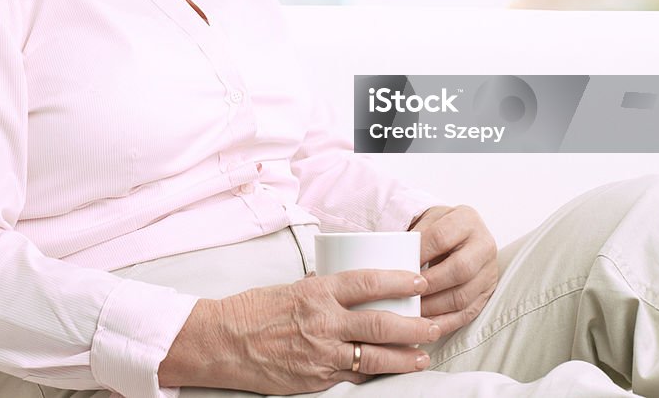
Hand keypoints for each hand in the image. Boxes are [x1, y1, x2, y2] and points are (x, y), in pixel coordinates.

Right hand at [159, 269, 438, 392]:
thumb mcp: (291, 288)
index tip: (421, 279)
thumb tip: (352, 287)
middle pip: (380, 324)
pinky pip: (353, 377)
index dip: (399, 280)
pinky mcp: (316, 379)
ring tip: (425, 355)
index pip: (367, 282)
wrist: (222, 342)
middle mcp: (323, 322)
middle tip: (437, 323)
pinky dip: (375, 374)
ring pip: (374, 357)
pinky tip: (392, 372)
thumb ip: (324, 290)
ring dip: (405, 357)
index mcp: (316, 292)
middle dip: (415, 325)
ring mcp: (320, 355)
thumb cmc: (253, 310)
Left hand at [410, 205, 498, 336]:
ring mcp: (489, 272)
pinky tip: (426, 326)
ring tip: (412, 314)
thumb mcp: (427, 222)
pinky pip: (468, 314)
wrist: (459, 235)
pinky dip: (445, 323)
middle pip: (459, 270)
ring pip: (463, 297)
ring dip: (435, 308)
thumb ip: (413, 237)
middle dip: (429, 285)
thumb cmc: (437, 230)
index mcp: (466, 220)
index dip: (419, 254)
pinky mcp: (488, 294)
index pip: (441, 237)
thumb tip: (389, 262)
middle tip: (406, 293)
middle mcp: (484, 245)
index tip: (400, 267)